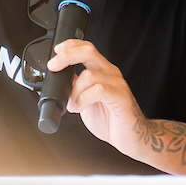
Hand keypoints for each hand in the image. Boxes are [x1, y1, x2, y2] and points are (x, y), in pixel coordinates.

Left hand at [46, 39, 144, 154]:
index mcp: (103, 72)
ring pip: (88, 75)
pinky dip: (83, 99)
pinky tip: (81, 107)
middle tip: (53, 66)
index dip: (71, 46)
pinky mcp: (121, 97)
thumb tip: (61, 79)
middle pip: (88, 52)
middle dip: (67, 56)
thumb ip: (76, 88)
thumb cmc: (111, 121)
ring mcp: (117, 84)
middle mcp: (110, 74)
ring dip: (74, 92)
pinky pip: (98, 90)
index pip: (87, 48)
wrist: (132, 138)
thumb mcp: (86, 101)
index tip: (57, 50)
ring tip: (74, 105)